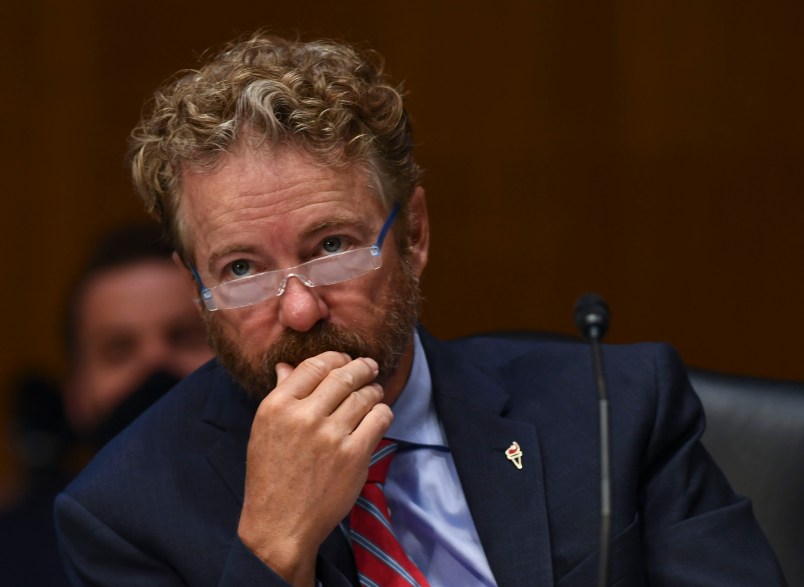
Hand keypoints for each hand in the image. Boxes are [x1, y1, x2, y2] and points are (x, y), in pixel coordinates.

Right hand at [237, 351, 392, 586]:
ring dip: (374, 390)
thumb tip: (288, 365)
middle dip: (361, 367)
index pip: (314, 365)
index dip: (336, 358)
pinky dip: (383, 412)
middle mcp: (304, 416)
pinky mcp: (354, 455)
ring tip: (374, 391)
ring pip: (365, 395)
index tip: (345, 360)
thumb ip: (280, 394)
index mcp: (277, 406)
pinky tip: (379, 415)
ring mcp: (331, 436)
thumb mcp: (264, 430)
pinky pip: (379, 418)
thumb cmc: (270, 477)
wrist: (280, 525)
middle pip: (344, 375)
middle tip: (369, 367)